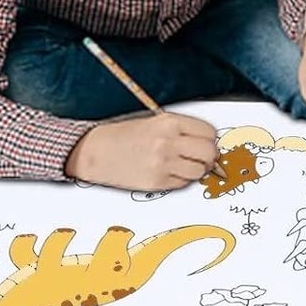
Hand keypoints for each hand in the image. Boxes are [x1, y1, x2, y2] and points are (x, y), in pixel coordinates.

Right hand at [65, 112, 218, 190]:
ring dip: (196, 170)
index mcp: (170, 123)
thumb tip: (206, 141)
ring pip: (198, 171)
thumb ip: (182, 130)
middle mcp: (169, 143)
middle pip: (209, 153)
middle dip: (209, 156)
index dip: (210, 139)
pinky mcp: (155, 183)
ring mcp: (162, 164)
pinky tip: (169, 172)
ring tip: (185, 165)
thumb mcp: (156, 122)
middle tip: (203, 157)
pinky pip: (182, 183)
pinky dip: (181, 180)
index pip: (209, 133)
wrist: (95, 152)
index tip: (207, 142)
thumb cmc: (124, 135)